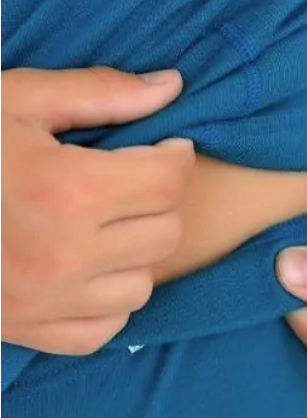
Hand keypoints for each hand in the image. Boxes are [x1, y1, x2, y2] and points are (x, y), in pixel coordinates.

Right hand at [2, 67, 194, 354]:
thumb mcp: (19, 100)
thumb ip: (101, 92)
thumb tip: (172, 85)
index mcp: (64, 188)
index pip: (168, 180)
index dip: (176, 156)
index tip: (165, 147)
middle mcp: (62, 253)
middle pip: (165, 230)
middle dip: (159, 198)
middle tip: (133, 179)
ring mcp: (45, 302)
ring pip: (143, 282)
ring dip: (136, 249)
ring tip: (107, 221)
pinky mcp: (29, 332)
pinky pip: (106, 326)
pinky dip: (108, 297)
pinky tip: (86, 265)